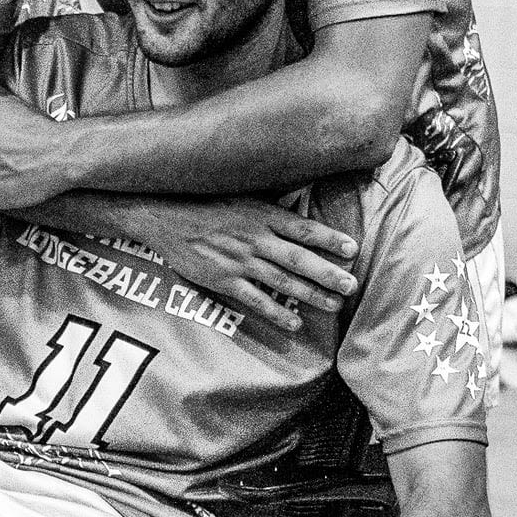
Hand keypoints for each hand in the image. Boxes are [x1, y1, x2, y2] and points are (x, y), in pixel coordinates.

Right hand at [118, 198, 358, 330]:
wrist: (165, 217)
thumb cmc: (207, 202)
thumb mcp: (243, 193)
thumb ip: (274, 200)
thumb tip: (304, 192)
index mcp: (263, 214)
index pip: (304, 228)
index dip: (329, 239)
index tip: (352, 249)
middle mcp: (255, 238)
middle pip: (299, 258)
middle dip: (328, 273)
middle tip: (352, 285)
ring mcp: (240, 261)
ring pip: (282, 281)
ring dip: (311, 294)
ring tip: (334, 305)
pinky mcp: (223, 280)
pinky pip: (254, 299)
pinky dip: (275, 312)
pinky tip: (294, 323)